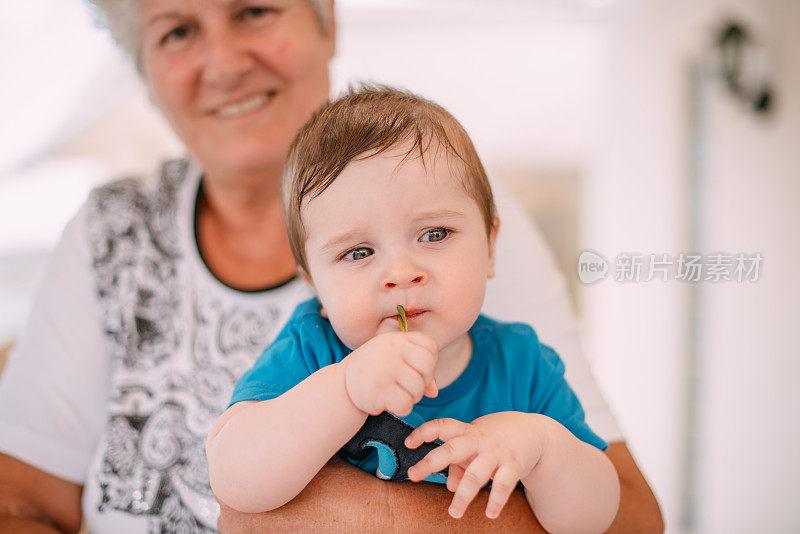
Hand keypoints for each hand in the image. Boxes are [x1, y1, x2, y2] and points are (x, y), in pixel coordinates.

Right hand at [343, 331, 437, 416]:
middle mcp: (392, 350)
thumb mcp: (397, 360)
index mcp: (398, 338)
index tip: (416, 369)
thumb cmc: (376, 370)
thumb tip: (434, 392)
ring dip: (411, 398)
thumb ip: (419, 370)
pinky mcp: (378, 390)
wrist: (342, 384)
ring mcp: (385, 369)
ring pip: (418, 390)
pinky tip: (389, 402)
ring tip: (396, 393)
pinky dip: (401, 408)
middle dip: (422, 382)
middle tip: (407, 385)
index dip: (429, 362)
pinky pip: (406, 405)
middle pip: (427, 369)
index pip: (430, 347)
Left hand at [404, 412, 552, 518]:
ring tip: (454, 513)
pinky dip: (496, 501)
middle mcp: (479, 440)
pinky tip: (489, 514)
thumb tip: (449, 484)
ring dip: (464, 494)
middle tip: (413, 475)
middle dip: (431, 462)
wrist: (536, 432)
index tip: (408, 443)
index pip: (441, 426)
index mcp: (468, 431)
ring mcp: (497, 452)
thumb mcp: (477, 442)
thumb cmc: (497, 437)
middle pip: (452, 449)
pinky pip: (503, 485)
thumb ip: (460, 462)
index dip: (423, 432)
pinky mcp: (515, 465)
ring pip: (476, 473)